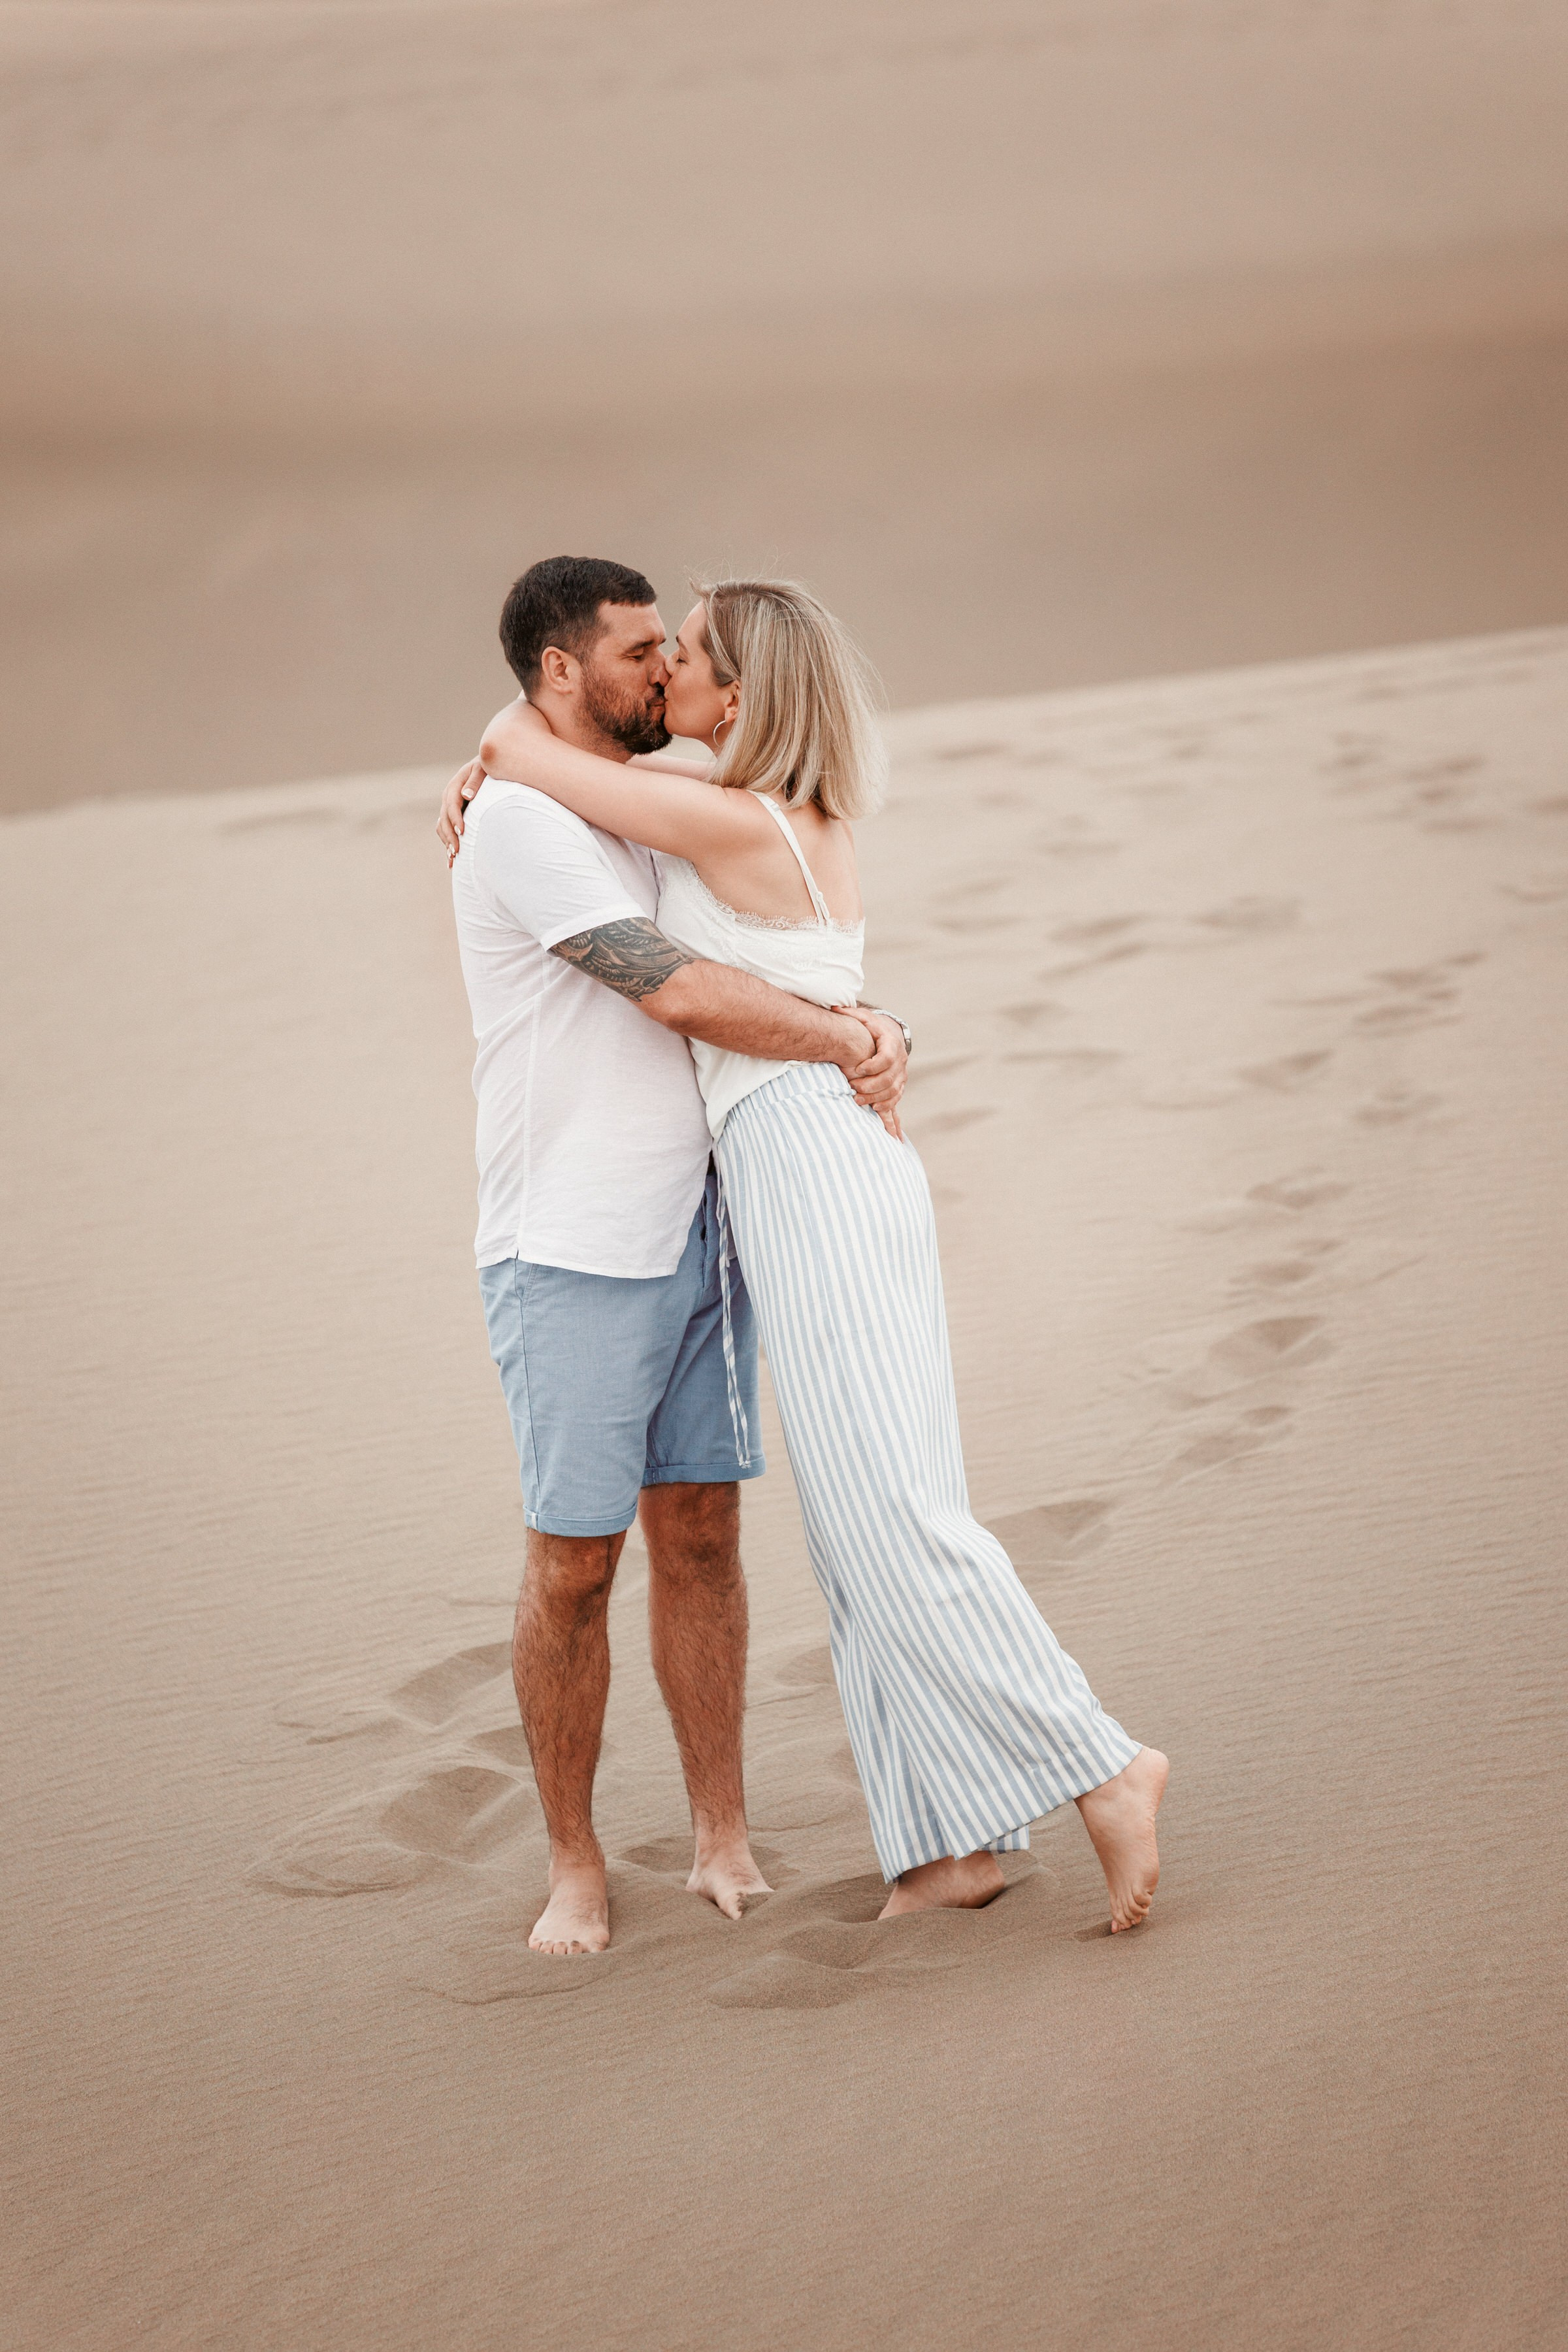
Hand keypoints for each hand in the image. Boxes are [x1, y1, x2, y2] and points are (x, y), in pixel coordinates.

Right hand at [437, 758, 485, 864]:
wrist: (486, 768)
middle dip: (449, 836)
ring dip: (446, 843)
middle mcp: (448, 797)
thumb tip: (467, 795)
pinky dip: (447, 845)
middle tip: (457, 851)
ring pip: (441, 827)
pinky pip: (445, 831)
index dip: (455, 819)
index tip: (461, 832)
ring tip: (454, 858)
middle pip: (444, 819)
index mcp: (454, 786)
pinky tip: (451, 861)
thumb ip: (475, 781)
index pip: (452, 805)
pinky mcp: (452, 815)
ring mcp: (448, 807)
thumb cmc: (487, 768)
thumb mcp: (483, 769)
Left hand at [837, 1006, 907, 1141]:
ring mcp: (901, 1073)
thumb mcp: (864, 1018)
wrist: (890, 1035)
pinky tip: (873, 1107)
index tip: (857, 1069)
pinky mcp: (900, 1082)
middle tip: (852, 1088)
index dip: (873, 1065)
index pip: (887, 1057)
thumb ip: (850, 1014)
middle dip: (870, 1085)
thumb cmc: (873, 1028)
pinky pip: (896, 1097)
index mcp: (892, 1043)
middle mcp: (900, 1059)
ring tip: (857, 1100)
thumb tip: (834, 1008)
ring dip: (875, 1097)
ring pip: (893, 1090)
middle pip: (889, 1077)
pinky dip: (886, 1104)